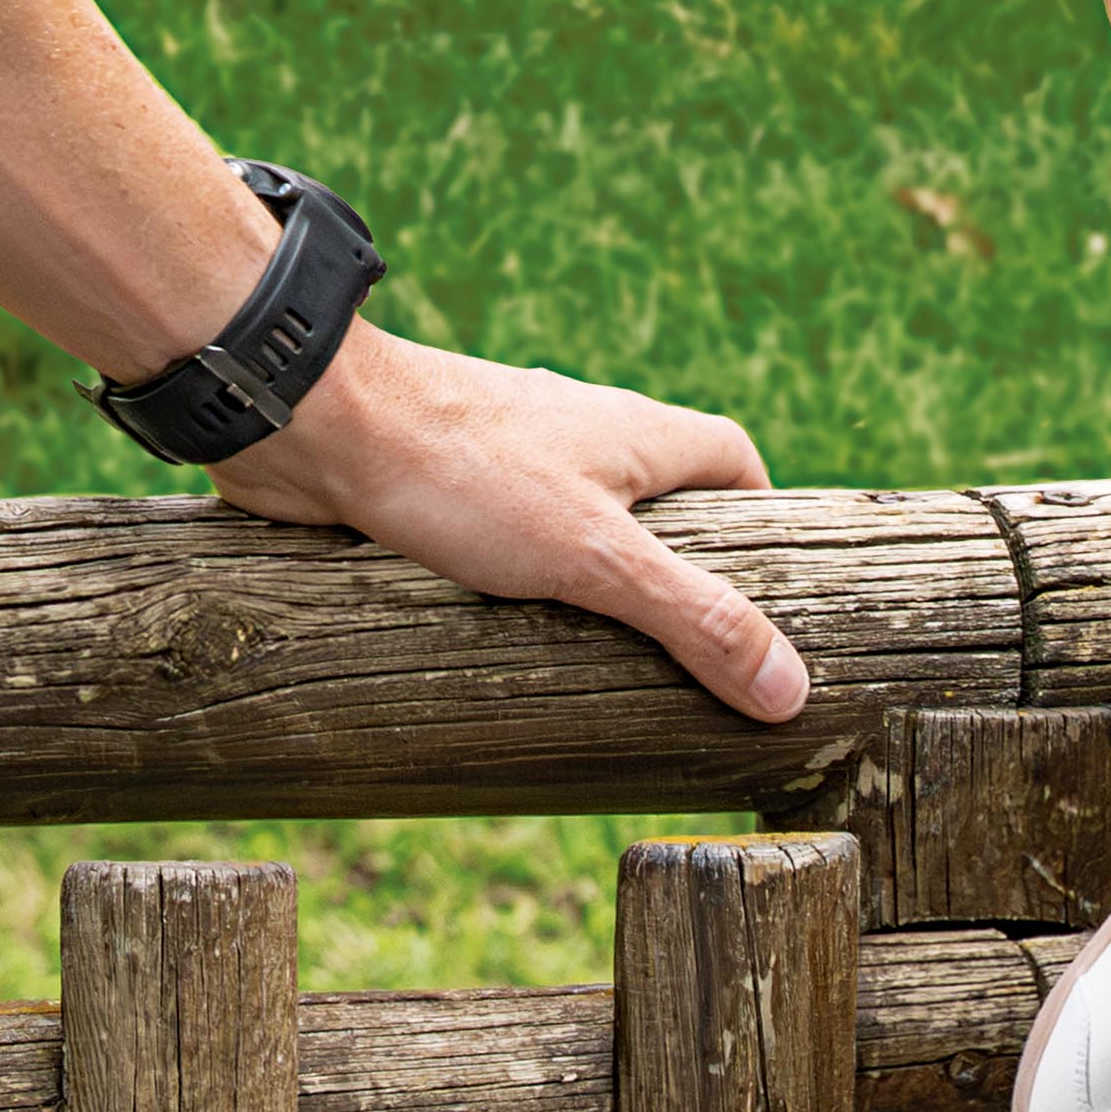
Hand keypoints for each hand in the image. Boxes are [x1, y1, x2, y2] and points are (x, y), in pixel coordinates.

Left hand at [218, 330, 809, 722]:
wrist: (320, 422)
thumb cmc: (461, 472)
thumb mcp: (598, 560)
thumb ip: (693, 619)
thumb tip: (790, 690)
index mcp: (638, 433)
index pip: (731, 457)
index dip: (758, 516)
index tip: (766, 591)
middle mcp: (580, 435)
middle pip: (657, 493)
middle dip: (675, 566)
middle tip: (687, 656)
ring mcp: (510, 457)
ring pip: (576, 517)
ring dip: (593, 580)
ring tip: (601, 667)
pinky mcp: (446, 486)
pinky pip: (505, 536)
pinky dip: (520, 582)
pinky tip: (504, 637)